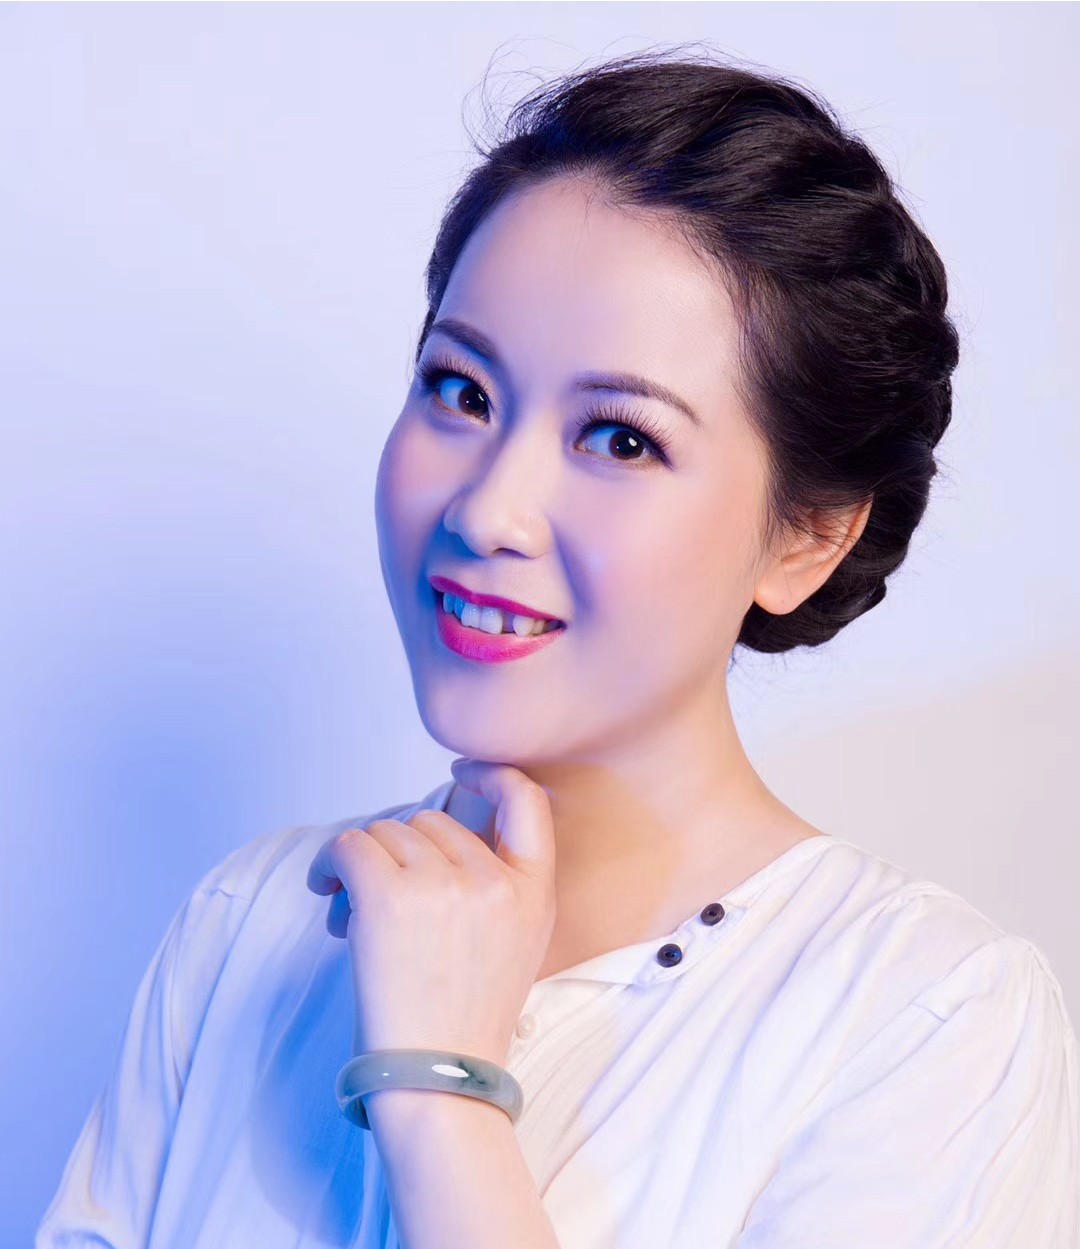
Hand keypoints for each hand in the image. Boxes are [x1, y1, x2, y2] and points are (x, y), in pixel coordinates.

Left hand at [305, 759, 556, 1068]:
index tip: (462, 772)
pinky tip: (325, 892)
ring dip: (363, 865)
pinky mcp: (389, 895)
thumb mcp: (516, 945)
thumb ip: (496, 885)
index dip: (492, 774)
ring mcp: (442, 884)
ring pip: (386, 832)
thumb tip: (431, 837)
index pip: (527, 801)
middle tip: (385, 903)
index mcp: (531, 891)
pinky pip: (350, 846)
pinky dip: (330, 863)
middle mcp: (492, 879)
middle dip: (401, 853)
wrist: (437, 1076)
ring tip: (354, 916)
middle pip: (432, 821)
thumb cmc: (463, 1017)